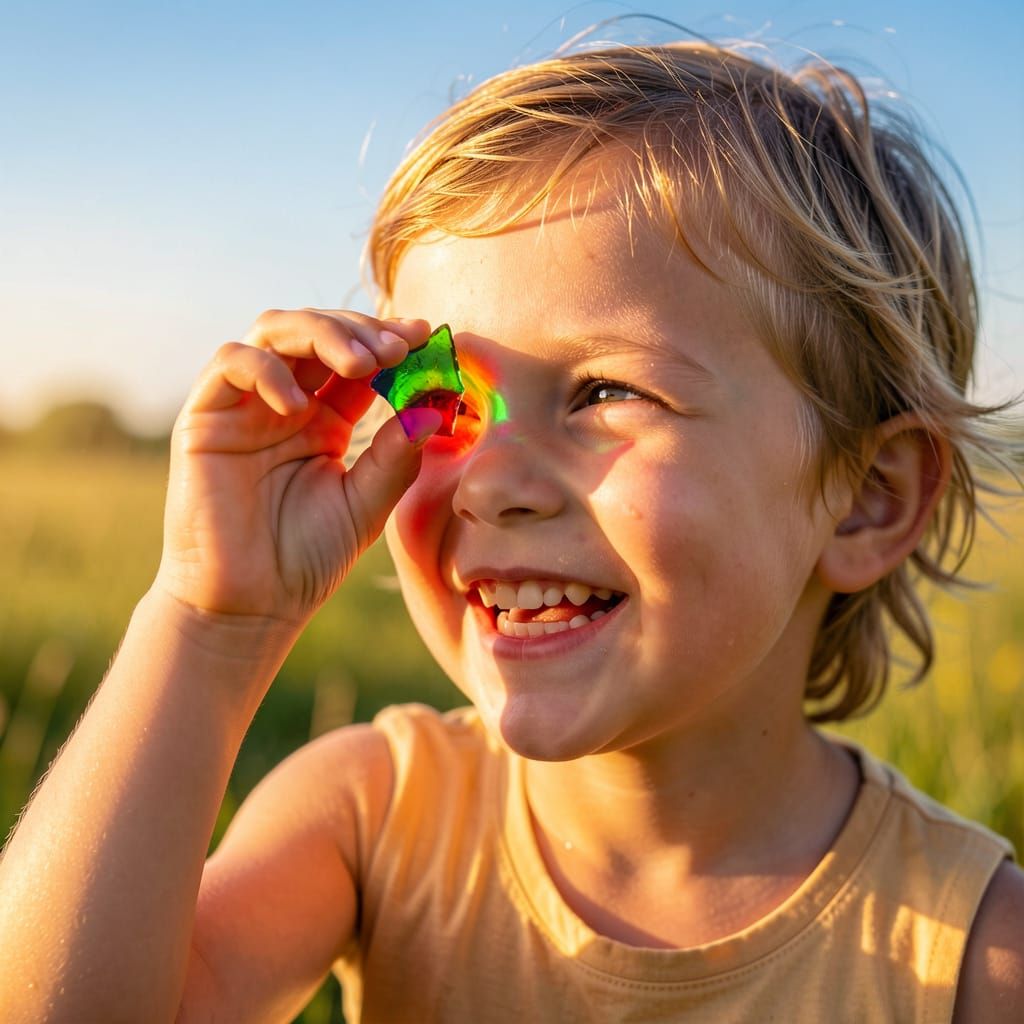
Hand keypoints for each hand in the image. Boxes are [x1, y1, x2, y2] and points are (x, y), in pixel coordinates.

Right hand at [155, 309, 439, 626]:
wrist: (251, 605)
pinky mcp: (206, 416)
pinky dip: (267, 369)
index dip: (390, 341)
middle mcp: (287, 402)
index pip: (358, 359)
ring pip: (276, 330)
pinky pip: (232, 363)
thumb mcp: (367, 505)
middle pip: (319, 331)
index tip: (426, 338)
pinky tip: (300, 404)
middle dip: (361, 331)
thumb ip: (395, 458)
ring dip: (322, 334)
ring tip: (363, 364)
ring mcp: (245, 404)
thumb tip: (432, 411)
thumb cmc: (307, 558)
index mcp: (326, 418)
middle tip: (398, 348)